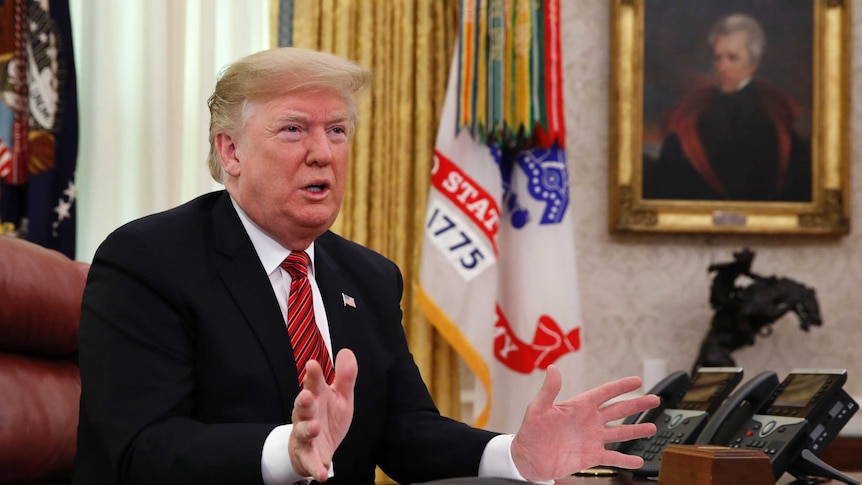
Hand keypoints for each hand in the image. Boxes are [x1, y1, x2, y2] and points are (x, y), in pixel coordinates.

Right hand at [288, 348, 357, 481]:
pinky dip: (315, 468)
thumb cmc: (327, 417)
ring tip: (315, 427)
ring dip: (307, 429)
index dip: (312, 374)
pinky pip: (310, 462)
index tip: (312, 364)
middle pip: (302, 406)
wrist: (317, 448)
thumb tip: (347, 351)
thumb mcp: (341, 397)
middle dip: (303, 401)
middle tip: (307, 395)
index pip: (312, 383)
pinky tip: (322, 474)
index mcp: (315, 397)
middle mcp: (307, 415)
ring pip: (303, 431)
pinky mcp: (308, 456)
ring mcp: (305, 436)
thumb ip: (345, 377)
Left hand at [510, 367, 659, 481]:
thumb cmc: (530, 431)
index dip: (621, 386)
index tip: (637, 380)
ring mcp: (592, 439)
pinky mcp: (590, 456)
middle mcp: (589, 421)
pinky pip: (612, 457)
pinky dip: (625, 460)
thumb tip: (552, 369)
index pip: (604, 393)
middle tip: (655, 399)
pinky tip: (638, 460)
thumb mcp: (537, 408)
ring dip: (636, 430)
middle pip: (618, 410)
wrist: (528, 458)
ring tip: (652, 428)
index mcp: (579, 406)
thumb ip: (548, 390)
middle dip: (637, 405)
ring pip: (619, 433)